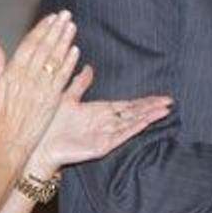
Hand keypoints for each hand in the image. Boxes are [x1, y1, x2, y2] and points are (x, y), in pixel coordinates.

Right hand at [0, 13, 79, 164]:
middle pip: (44, 47)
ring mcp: (40, 87)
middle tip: (66, 15)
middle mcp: (27, 76)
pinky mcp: (52, 99)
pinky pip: (62, 77)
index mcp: (13, 71)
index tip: (51, 18)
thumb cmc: (2, 115)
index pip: (29, 44)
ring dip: (64, 41)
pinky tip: (75, 51)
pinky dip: (69, 63)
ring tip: (72, 27)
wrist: (12, 138)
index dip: (41, 29)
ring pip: (54, 59)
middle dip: (55, 29)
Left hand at [27, 64, 172, 178]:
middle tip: (170, 101)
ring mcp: (106, 135)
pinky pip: (122, 134)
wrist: (40, 144)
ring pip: (132, 123)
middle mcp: (106, 123)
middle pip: (135, 113)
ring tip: (165, 110)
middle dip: (152, 107)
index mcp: (100, 112)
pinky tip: (147, 121)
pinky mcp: (103, 145)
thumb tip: (88, 67)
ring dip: (149, 116)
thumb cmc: (49, 124)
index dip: (144, 101)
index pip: (128, 105)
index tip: (161, 97)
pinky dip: (135, 127)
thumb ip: (80, 83)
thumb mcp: (67, 97)